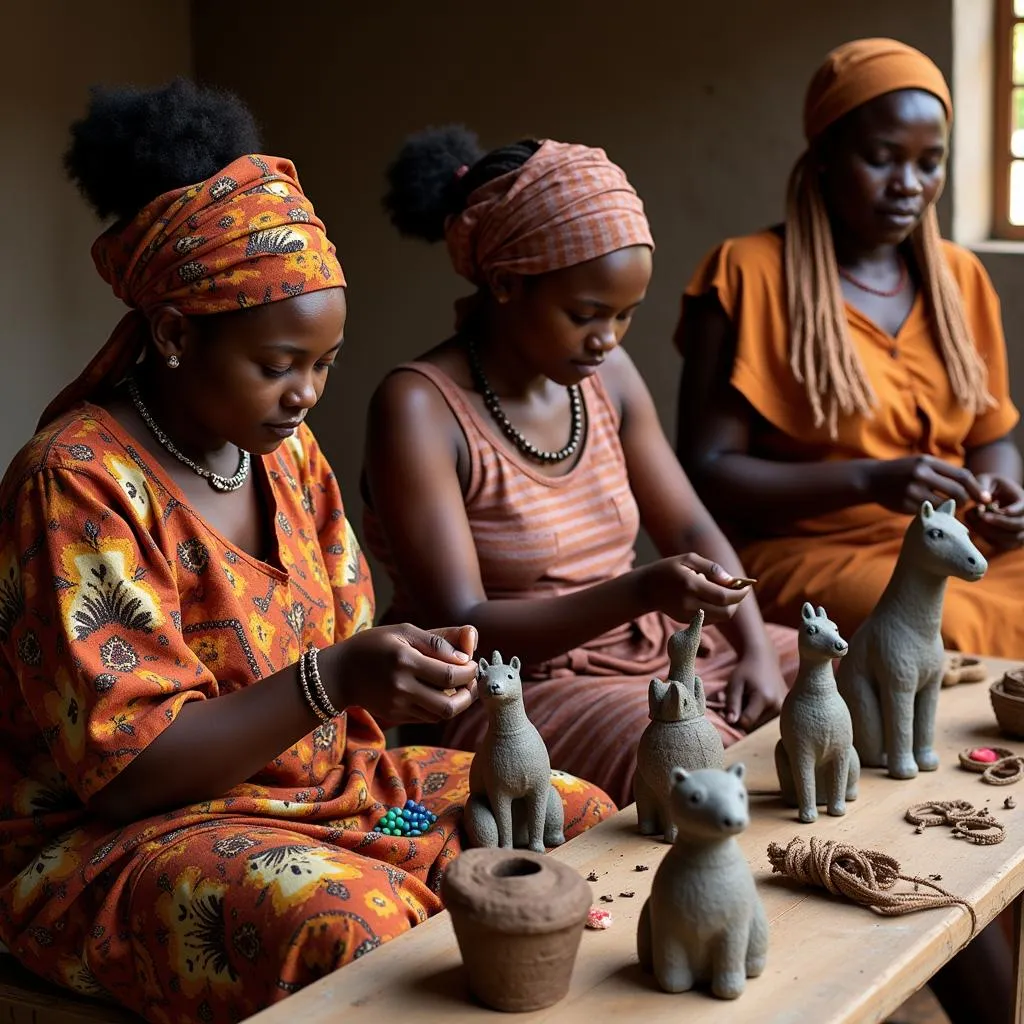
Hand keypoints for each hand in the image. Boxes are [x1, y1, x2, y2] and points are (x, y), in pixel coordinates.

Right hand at [329, 623, 479, 724]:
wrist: (339, 673)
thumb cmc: (375, 645)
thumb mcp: (404, 631)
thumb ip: (438, 640)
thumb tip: (466, 654)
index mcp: (406, 661)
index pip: (451, 675)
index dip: (470, 671)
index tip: (472, 663)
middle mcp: (402, 688)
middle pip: (450, 705)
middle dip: (469, 694)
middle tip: (471, 680)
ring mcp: (398, 706)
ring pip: (441, 715)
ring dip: (458, 702)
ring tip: (460, 687)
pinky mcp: (396, 717)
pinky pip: (428, 718)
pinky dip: (441, 708)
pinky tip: (440, 693)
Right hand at [638, 554, 750, 623]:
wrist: (645, 588)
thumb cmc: (669, 569)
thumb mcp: (688, 559)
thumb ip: (712, 568)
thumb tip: (732, 580)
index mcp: (691, 585)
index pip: (724, 597)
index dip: (740, 594)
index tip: (747, 587)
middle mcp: (690, 603)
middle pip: (725, 612)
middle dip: (736, 603)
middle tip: (739, 592)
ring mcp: (687, 615)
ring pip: (720, 618)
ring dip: (728, 607)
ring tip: (723, 592)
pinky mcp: (686, 622)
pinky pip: (710, 619)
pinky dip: (717, 610)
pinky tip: (710, 599)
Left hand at [722, 646, 787, 731]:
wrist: (764, 659)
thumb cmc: (746, 670)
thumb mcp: (735, 684)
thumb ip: (732, 703)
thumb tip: (731, 722)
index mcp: (765, 699)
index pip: (746, 722)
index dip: (735, 718)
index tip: (729, 708)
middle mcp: (778, 706)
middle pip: (755, 726)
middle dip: (743, 718)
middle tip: (739, 702)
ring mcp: (785, 709)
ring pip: (761, 726)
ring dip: (751, 718)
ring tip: (748, 701)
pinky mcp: (786, 710)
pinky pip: (768, 721)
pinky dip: (760, 716)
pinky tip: (758, 703)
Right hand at [868, 456, 988, 514]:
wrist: (871, 478)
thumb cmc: (902, 471)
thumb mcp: (922, 463)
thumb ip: (943, 472)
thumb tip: (973, 487)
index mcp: (928, 462)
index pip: (962, 476)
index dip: (976, 488)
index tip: (985, 498)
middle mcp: (921, 474)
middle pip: (957, 492)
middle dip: (964, 501)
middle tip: (961, 504)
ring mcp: (912, 490)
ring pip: (944, 505)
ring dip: (950, 510)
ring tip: (945, 507)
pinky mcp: (905, 504)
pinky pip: (929, 513)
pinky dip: (934, 514)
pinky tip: (930, 511)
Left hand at [967, 474, 1023, 550]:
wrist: (993, 495)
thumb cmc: (989, 485)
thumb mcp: (986, 480)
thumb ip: (983, 486)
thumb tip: (984, 501)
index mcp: (1023, 501)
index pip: (1022, 509)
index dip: (1008, 512)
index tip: (991, 510)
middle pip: (1018, 526)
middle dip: (997, 523)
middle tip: (980, 516)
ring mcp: (1019, 532)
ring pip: (1010, 540)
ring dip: (990, 532)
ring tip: (974, 519)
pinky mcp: (1009, 541)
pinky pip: (1000, 545)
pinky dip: (986, 537)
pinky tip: (975, 525)